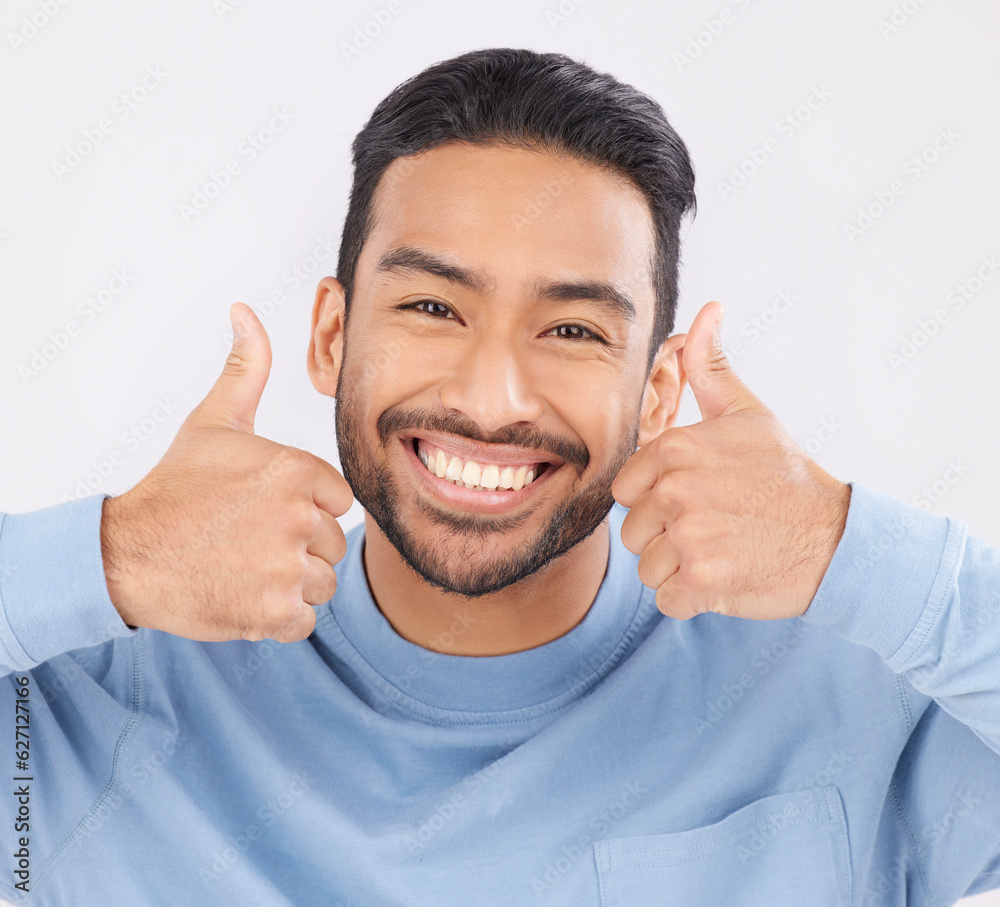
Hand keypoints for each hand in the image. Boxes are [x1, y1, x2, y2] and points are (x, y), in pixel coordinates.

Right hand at [100, 303, 353, 642]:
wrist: (127, 554)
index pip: (338, 501)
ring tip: (245, 566)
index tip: (265, 509)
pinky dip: (278, 618)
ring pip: (322, 583)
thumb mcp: (213, 421)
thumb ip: (245, 369)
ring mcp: (288, 567)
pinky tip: (244, 594)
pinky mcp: (276, 613)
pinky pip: (304, 621)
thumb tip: (244, 312)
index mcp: (297, 470)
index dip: (306, 509)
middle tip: (248, 540)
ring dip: (289, 584)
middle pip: (332, 544)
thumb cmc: (175, 488)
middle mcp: (300, 516)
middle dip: (299, 547)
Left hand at [611, 301, 850, 621]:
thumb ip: (709, 367)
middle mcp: (677, 491)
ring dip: (679, 569)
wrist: (837, 538)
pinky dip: (692, 599)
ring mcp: (689, 538)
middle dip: (665, 536)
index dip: (655, 499)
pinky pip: (666, 600)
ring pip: (647, 568)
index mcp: (677, 449)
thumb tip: (706, 311)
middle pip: (633, 531)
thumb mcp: (748, 413)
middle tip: (714, 526)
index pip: (626, 489)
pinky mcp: (702, 583)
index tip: (694, 498)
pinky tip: (725, 577)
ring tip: (721, 550)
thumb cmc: (785, 475)